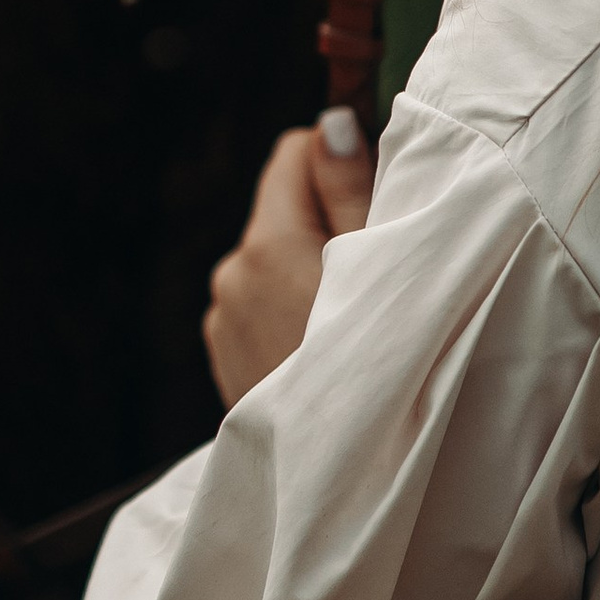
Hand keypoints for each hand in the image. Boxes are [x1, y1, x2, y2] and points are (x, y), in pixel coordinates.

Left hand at [203, 108, 375, 408]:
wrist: (340, 476)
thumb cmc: (374, 363)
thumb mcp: (378, 265)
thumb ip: (349, 187)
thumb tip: (331, 123)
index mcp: (267, 243)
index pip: (292, 154)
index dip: (337, 166)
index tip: (370, 204)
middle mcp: (230, 275)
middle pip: (281, 211)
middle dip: (323, 225)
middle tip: (370, 276)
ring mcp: (221, 320)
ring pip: (270, 262)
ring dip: (303, 273)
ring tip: (346, 323)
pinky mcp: (222, 357)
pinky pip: (257, 305)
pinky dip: (286, 313)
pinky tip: (319, 352)